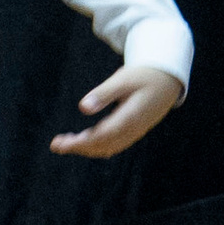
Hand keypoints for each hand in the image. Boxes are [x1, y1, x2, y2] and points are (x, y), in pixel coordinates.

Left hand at [48, 64, 181, 159]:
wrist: (168, 80)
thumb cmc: (143, 76)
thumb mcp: (123, 80)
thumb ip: (103, 94)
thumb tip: (82, 108)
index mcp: (131, 117)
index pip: (102, 136)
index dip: (81, 143)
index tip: (61, 144)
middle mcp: (133, 129)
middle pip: (102, 145)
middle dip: (78, 147)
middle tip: (56, 145)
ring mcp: (135, 133)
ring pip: (108, 148)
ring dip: (86, 148)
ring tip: (64, 144)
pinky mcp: (134, 131)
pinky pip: (114, 145)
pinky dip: (97, 146)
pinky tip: (82, 142)